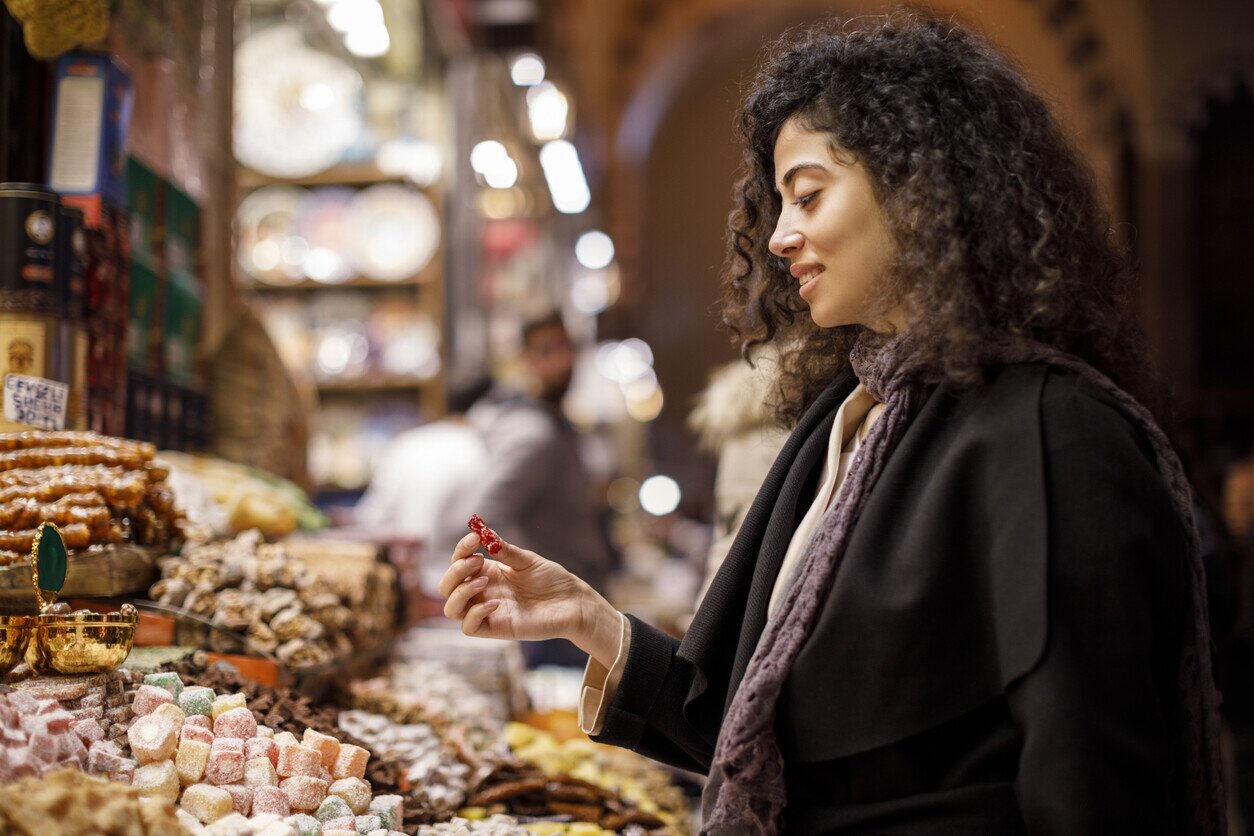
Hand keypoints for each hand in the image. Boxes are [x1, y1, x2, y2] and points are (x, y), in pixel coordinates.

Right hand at [440, 531, 621, 665]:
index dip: (460, 549)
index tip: (474, 537)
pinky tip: (495, 603)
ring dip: (461, 592)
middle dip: (456, 571)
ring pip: (451, 608)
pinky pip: (469, 627)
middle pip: (447, 586)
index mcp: (486, 571)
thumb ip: (503, 549)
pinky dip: (475, 613)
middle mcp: (481, 592)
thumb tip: (482, 531)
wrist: (572, 602)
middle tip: (478, 560)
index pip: (458, 562)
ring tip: (485, 581)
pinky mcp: (495, 629)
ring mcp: (486, 611)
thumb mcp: (525, 560)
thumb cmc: (551, 579)